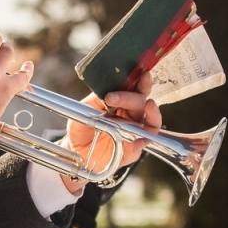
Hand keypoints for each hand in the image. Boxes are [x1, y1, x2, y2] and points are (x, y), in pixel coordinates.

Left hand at [62, 73, 161, 189]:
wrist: (75, 150)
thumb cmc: (81, 127)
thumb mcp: (85, 108)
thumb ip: (97, 100)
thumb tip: (108, 95)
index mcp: (124, 103)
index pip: (137, 90)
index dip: (141, 82)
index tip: (140, 75)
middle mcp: (132, 116)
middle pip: (143, 104)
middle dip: (135, 97)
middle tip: (115, 97)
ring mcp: (134, 134)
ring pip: (152, 123)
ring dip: (152, 114)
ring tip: (149, 106)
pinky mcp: (131, 151)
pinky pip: (140, 147)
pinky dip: (140, 143)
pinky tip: (137, 141)